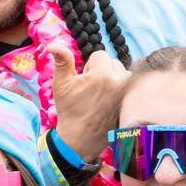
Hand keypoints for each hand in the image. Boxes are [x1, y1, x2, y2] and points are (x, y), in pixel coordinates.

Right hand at [45, 47, 128, 162]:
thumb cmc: (69, 111)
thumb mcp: (61, 84)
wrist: (80, 139)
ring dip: (114, 79)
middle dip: (102, 72)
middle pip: (113, 62)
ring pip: (123, 73)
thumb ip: (62, 61)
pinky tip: (111, 102)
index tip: (84, 83)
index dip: (89, 68)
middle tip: (92, 91)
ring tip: (102, 96)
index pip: (100, 55)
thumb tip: (52, 45)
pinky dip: (122, 90)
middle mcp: (119, 81)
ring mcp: (128, 92)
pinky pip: (130, 86)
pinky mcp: (132, 101)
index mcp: (102, 74)